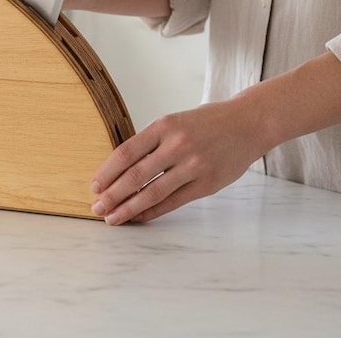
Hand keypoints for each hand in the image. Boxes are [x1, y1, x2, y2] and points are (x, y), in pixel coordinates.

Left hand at [90, 99, 263, 224]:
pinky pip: (173, 202)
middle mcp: (176, 145)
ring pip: (152, 192)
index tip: (94, 185)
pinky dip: (152, 211)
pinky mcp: (207, 184)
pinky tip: (138, 217)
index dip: (107, 171)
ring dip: (128, 208)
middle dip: (112, 194)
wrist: (247, 124)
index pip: (126, 152)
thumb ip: (150, 142)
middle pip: (135, 175)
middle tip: (96, 207)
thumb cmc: (204, 123)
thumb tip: (119, 168)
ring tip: (112, 218)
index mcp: (163, 126)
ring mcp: (193, 166)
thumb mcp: (173, 122)